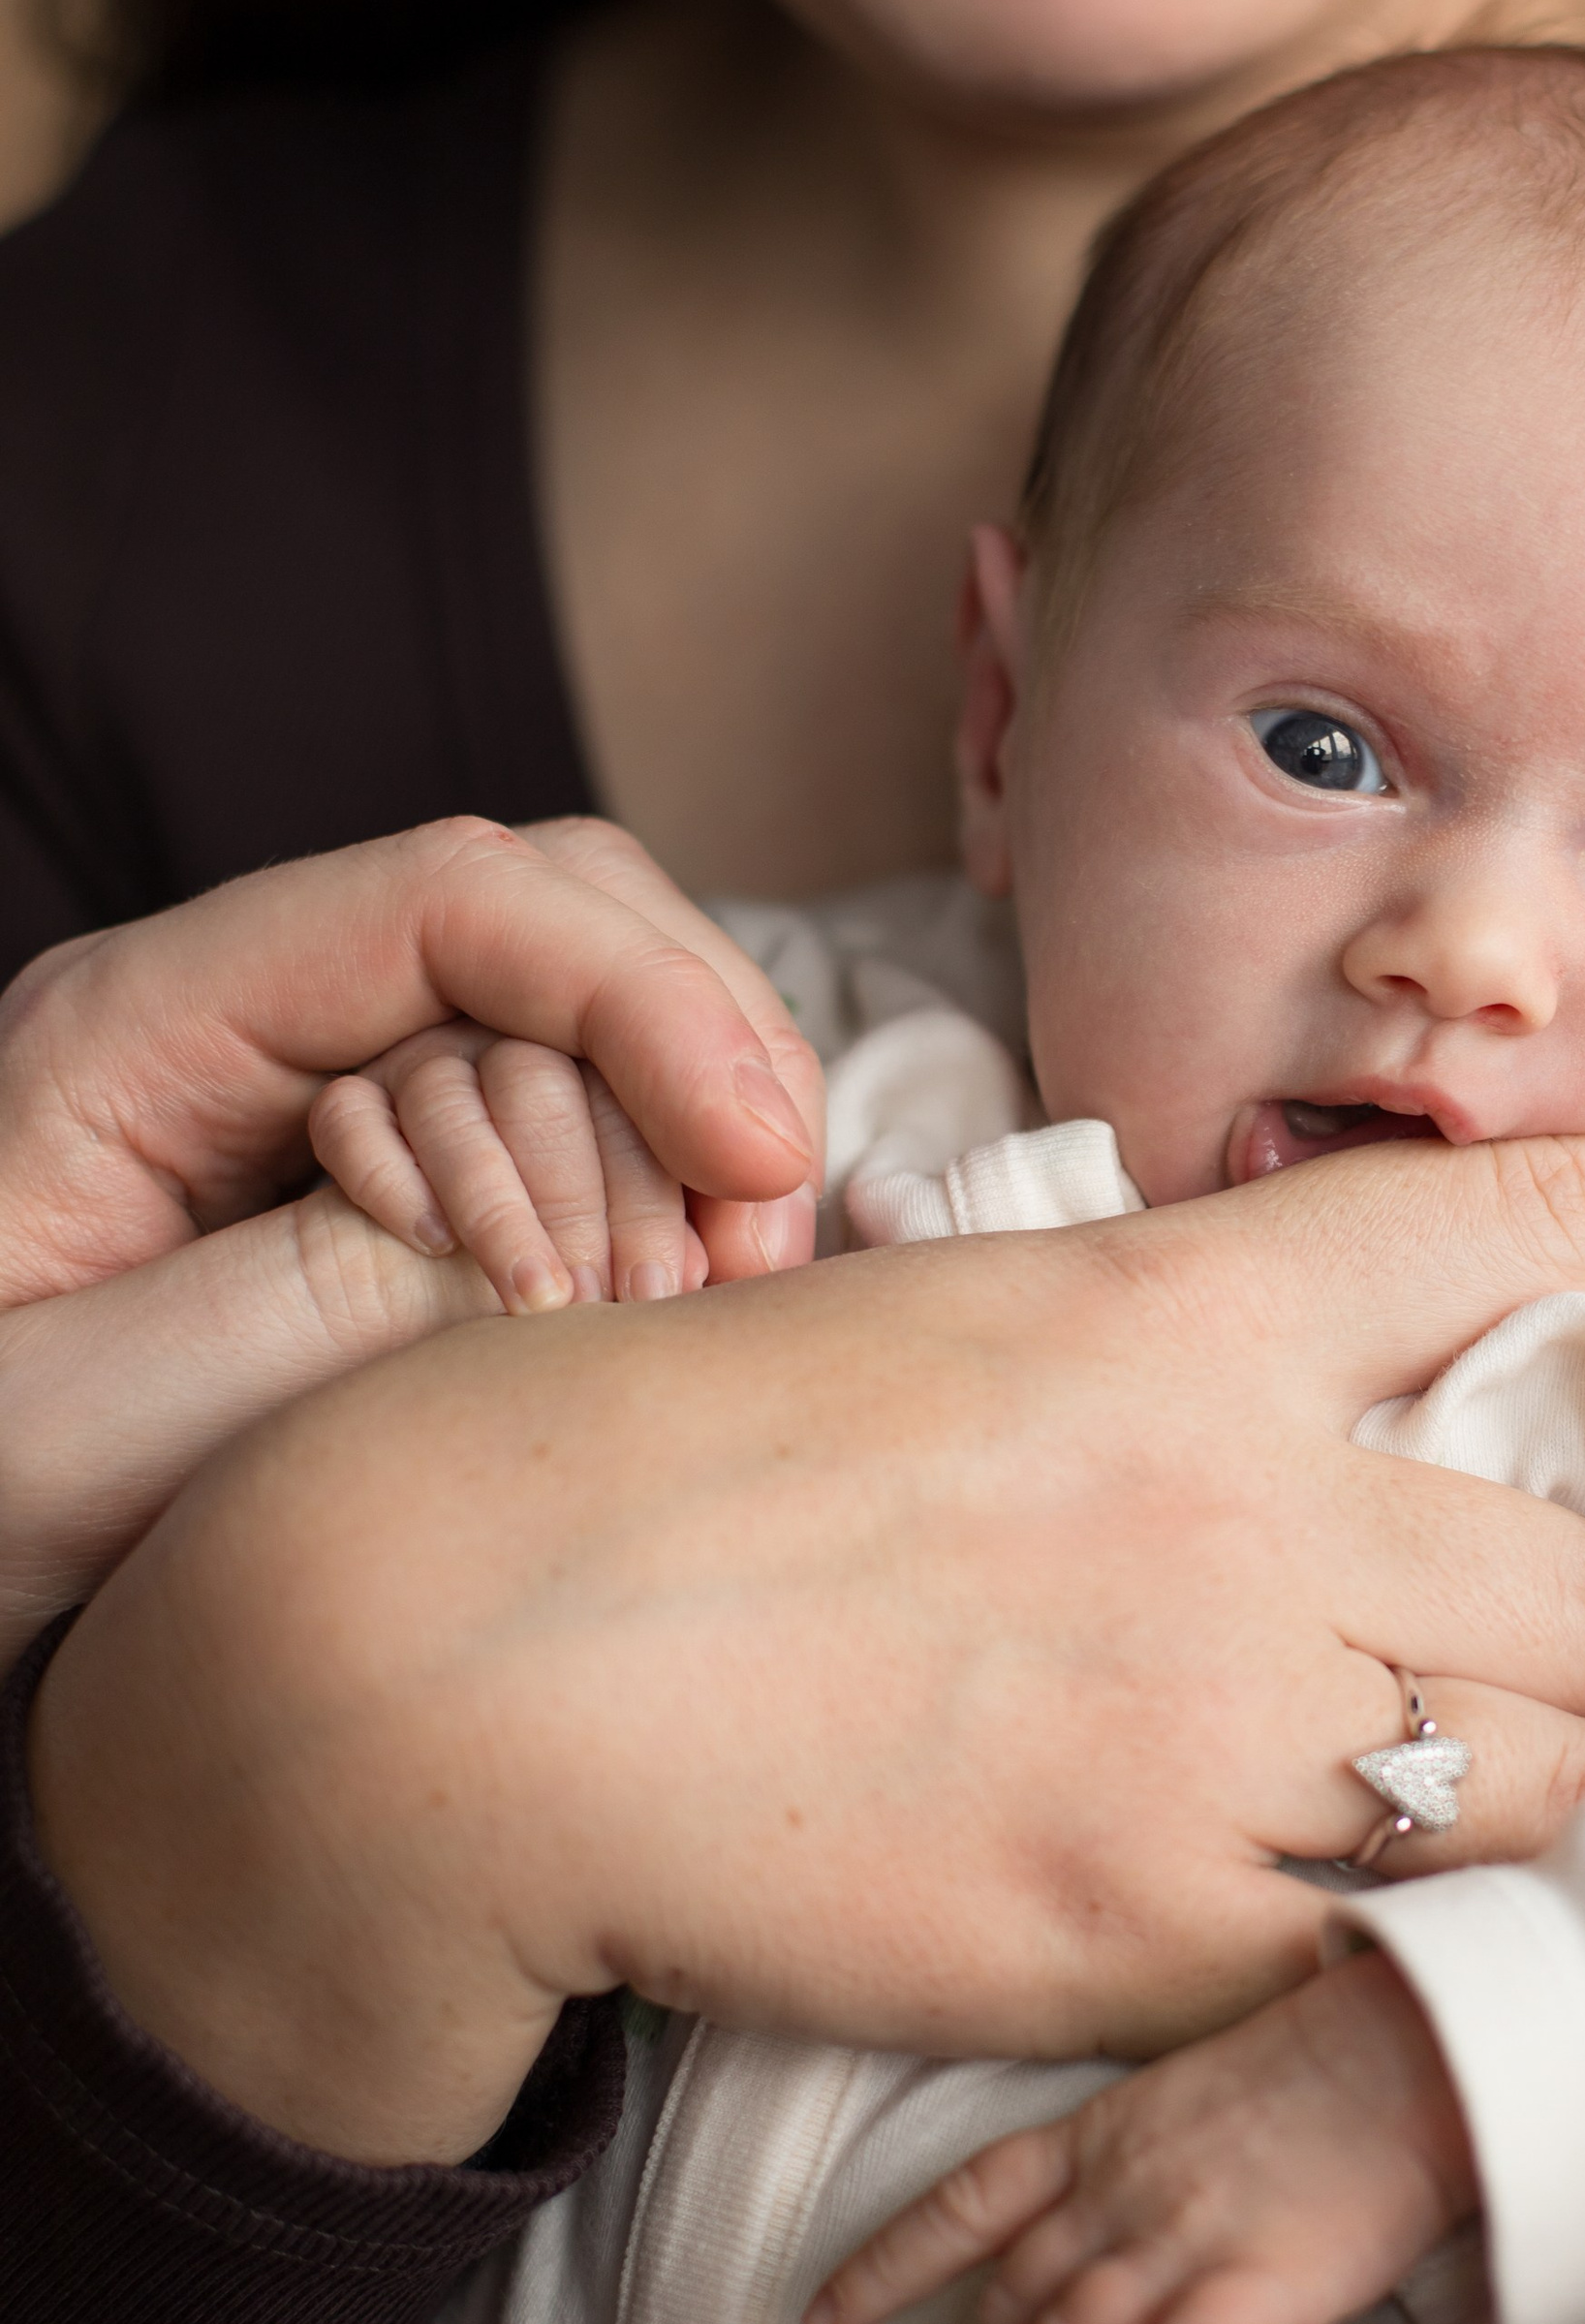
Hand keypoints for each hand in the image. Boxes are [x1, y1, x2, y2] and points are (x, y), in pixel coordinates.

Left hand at [0, 818, 819, 1655]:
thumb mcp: (85, 1426)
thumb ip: (321, 1316)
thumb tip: (570, 1264)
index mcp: (132, 1028)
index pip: (441, 897)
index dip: (632, 992)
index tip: (755, 1155)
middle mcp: (248, 1016)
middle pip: (552, 907)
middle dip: (694, 1050)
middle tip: (761, 1251)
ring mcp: (331, 1082)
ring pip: (590, 1003)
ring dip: (694, 1133)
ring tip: (724, 1294)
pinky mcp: (393, 1173)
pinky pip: (578, 1113)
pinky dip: (662, 1189)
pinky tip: (679, 1297)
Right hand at [36, 1087, 1584, 2164]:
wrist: (463, 1659)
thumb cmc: (670, 1462)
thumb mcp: (938, 1330)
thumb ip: (1148, 1366)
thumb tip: (1283, 1407)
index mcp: (1178, 1318)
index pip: (1521, 1221)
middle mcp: (1240, 1512)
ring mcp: (1205, 1733)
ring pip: (1553, 1799)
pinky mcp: (1143, 1933)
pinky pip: (1391, 1960)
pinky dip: (1451, 1965)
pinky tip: (1468, 1976)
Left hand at [812, 1951, 1473, 2323]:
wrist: (1427, 2040)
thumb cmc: (1345, 2056)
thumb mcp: (1214, 2088)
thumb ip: (1165, 2156)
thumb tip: (1149, 2226)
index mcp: (1105, 2133)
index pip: (969, 2200)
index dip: (889, 2265)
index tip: (822, 2320)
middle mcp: (1122, 2187)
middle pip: (1011, 2307)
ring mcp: (1182, 2232)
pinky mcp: (1256, 2277)